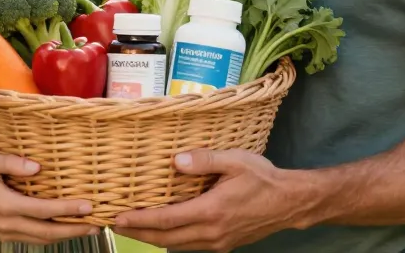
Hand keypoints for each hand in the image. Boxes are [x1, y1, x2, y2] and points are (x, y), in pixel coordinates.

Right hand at [0, 152, 101, 244]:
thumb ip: (12, 162)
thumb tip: (38, 167)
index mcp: (5, 205)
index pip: (44, 211)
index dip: (68, 210)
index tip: (89, 206)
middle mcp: (7, 224)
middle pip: (48, 233)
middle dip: (75, 230)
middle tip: (98, 225)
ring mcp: (6, 233)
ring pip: (42, 240)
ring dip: (66, 236)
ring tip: (88, 228)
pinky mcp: (4, 235)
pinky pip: (33, 239)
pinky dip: (51, 236)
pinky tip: (64, 228)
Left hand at [115, 149, 293, 251]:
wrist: (290, 203)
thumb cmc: (262, 177)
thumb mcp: (235, 161)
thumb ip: (204, 160)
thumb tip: (174, 161)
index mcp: (211, 211)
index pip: (166, 220)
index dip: (139, 220)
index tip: (117, 217)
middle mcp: (211, 232)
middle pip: (165, 238)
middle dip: (138, 233)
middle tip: (114, 225)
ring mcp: (217, 242)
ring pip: (176, 246)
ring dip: (152, 238)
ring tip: (133, 228)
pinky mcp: (223, 244)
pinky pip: (190, 246)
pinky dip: (171, 240)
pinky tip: (163, 231)